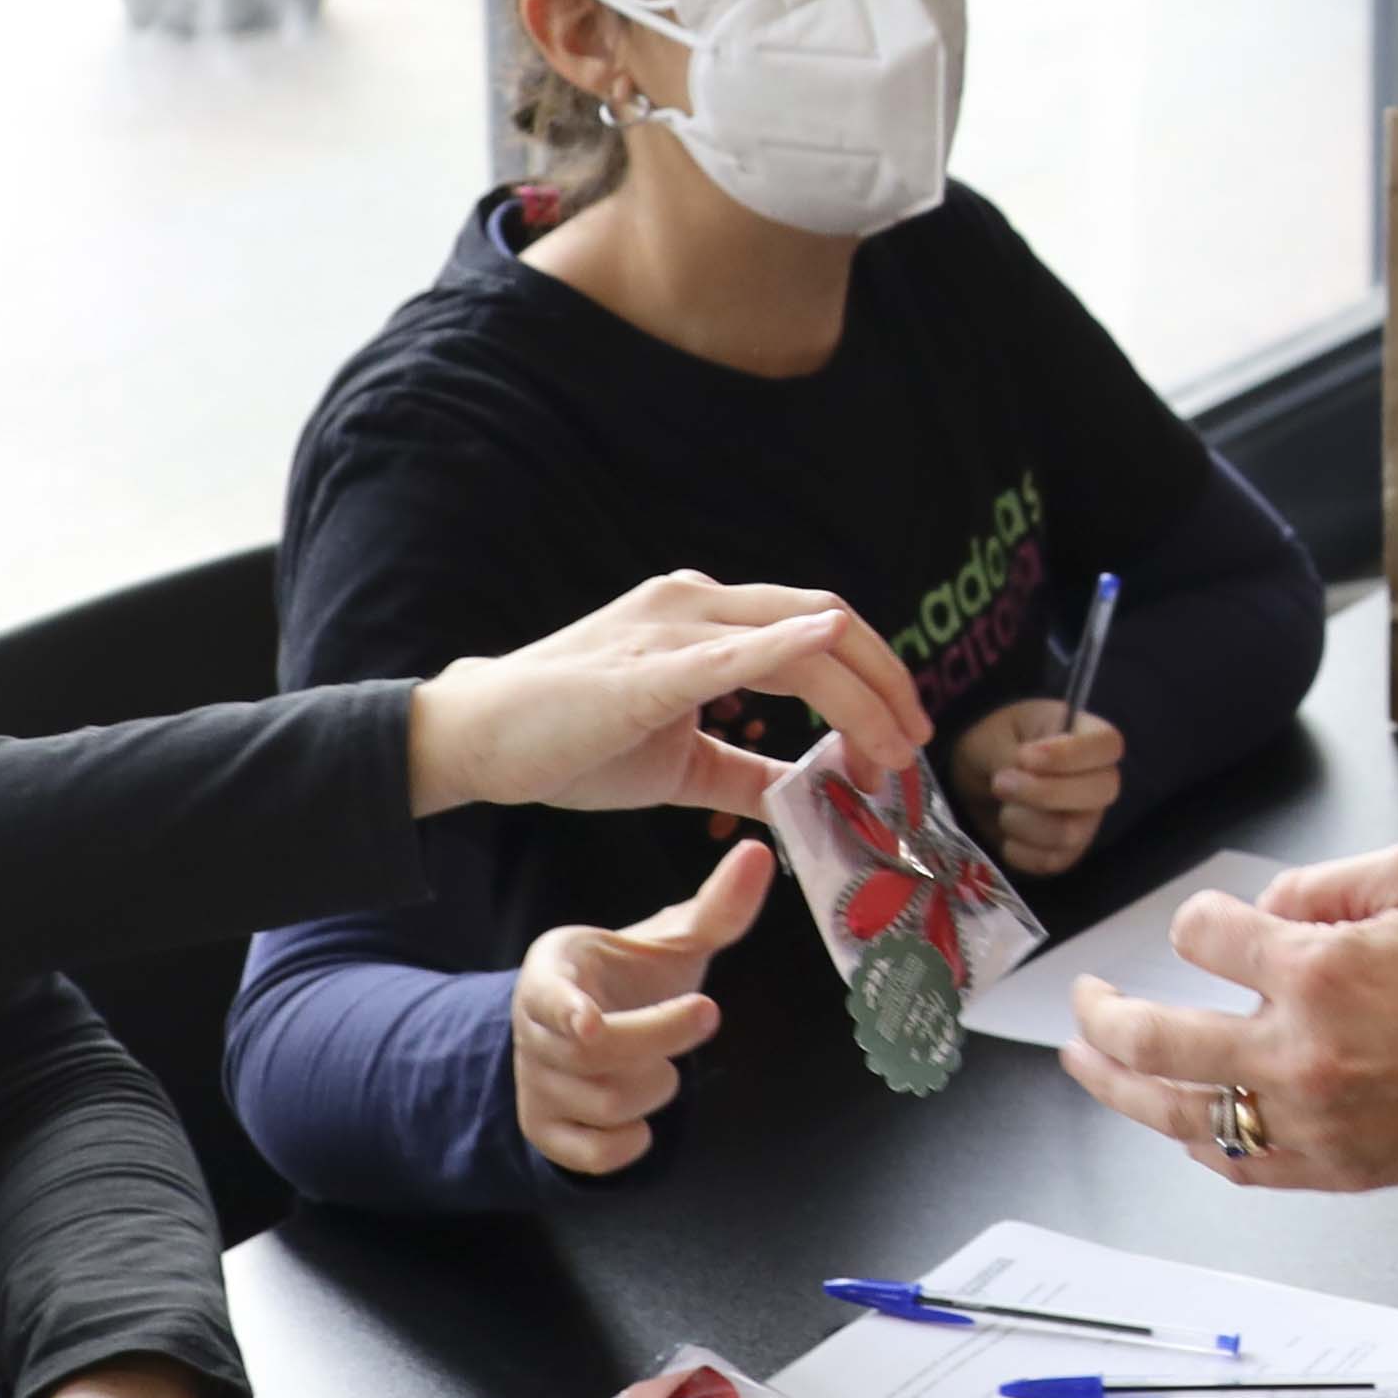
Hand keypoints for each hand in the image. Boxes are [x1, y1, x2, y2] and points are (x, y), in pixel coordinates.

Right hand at [408, 570, 923, 818]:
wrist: (481, 739)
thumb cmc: (571, 741)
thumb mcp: (680, 759)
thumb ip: (744, 766)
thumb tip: (804, 792)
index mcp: (707, 619)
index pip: (817, 629)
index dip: (875, 678)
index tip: (904, 735)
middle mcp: (697, 604)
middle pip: (825, 624)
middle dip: (886, 684)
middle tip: (917, 745)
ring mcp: (671, 628)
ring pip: (798, 638)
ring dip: (860, 693)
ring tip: (892, 748)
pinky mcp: (645, 669)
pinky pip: (728, 652)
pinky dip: (786, 646)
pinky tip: (827, 648)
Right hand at [513, 855, 760, 1175]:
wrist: (582, 1029)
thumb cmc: (627, 979)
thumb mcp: (667, 941)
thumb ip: (715, 907)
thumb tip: (758, 854)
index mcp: (553, 973)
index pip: (547, 996)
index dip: (566, 1011)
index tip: (589, 1020)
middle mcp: (533, 1030)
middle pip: (594, 1052)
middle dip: (661, 1037)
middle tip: (704, 1014)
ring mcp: (536, 1084)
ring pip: (603, 1102)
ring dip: (655, 1088)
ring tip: (662, 1065)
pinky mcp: (547, 1131)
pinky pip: (591, 1154)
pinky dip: (629, 1144)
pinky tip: (643, 1120)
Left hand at [949, 701, 1124, 878]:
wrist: (977, 778)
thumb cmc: (994, 743)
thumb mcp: (996, 736)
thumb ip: (1011, 755)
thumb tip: (1022, 774)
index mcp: (1086, 734)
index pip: (1108, 744)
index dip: (1071, 754)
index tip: (1025, 757)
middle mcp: (1097, 779)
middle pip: (1102, 792)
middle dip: (1043, 792)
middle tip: (1000, 782)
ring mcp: (1086, 819)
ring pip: (1071, 832)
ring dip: (1023, 820)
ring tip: (1000, 805)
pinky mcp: (1066, 852)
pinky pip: (1051, 861)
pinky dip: (1019, 850)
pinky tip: (1005, 833)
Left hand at [1054, 843, 1397, 1191]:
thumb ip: (1322, 880)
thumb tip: (1267, 907)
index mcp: (1317, 972)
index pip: (1203, 936)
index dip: (1200, 921)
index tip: (1214, 926)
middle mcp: (1299, 1052)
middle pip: (1154, 1037)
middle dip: (1104, 1014)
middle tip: (1088, 999)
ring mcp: (1309, 1118)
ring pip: (1176, 1112)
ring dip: (1116, 1085)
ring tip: (1085, 1063)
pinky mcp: (1331, 1166)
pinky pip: (1235, 1162)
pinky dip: (1192, 1139)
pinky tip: (1169, 1119)